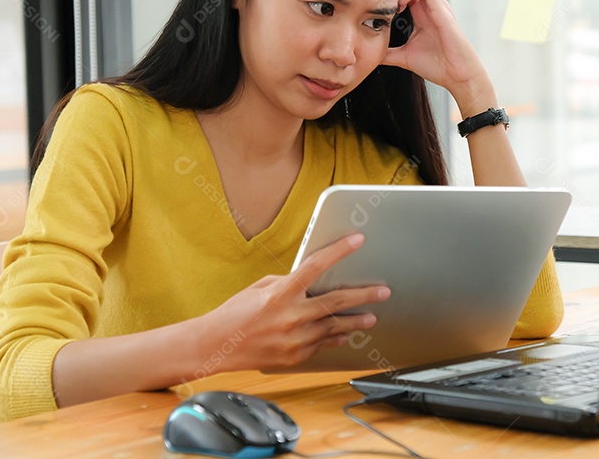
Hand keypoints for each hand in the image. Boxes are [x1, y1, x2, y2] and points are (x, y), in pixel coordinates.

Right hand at [192, 234, 388, 372]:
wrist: (215, 346)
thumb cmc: (235, 313)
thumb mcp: (260, 288)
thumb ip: (288, 283)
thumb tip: (312, 281)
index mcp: (280, 294)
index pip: (315, 266)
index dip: (339, 251)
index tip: (357, 241)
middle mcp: (290, 317)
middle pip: (336, 303)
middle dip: (364, 296)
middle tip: (382, 291)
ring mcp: (294, 340)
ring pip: (334, 328)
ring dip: (356, 321)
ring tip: (371, 316)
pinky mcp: (294, 357)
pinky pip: (321, 344)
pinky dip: (334, 336)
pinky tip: (346, 333)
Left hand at [382, 0, 497, 115]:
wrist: (457, 76)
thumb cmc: (437, 66)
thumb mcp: (405, 57)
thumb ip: (389, 53)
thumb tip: (371, 57)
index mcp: (422, 10)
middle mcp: (430, 4)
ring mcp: (437, 6)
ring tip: (394, 0)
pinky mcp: (443, 12)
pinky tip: (401, 6)